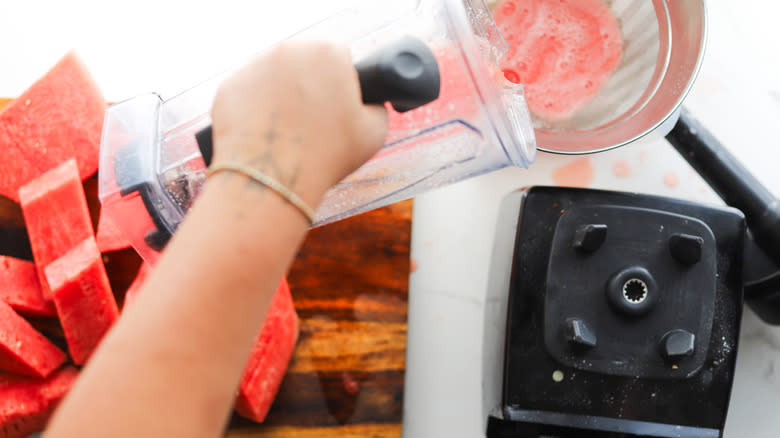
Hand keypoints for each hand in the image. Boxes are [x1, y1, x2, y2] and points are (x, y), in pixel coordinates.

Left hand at [209, 40, 387, 206]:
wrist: (271, 179)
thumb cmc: (324, 156)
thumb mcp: (375, 132)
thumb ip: (375, 107)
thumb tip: (366, 104)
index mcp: (327, 53)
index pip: (341, 57)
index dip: (343, 85)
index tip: (338, 108)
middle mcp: (288, 50)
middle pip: (305, 63)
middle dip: (310, 86)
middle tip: (314, 122)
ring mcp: (253, 65)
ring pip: (275, 76)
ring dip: (282, 95)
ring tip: (289, 132)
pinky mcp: (230, 86)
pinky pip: (249, 94)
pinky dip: (257, 110)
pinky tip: (267, 134)